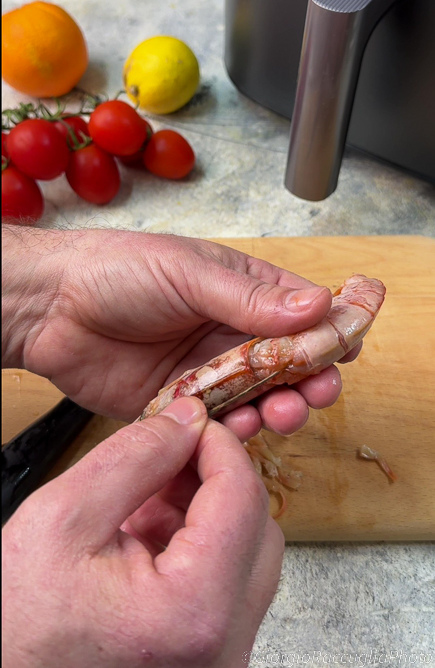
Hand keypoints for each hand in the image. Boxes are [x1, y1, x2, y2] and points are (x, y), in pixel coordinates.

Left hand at [2, 226, 359, 439]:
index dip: (327, 330)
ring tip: (283, 411)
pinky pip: (218, 423)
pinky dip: (235, 429)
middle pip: (286, 361)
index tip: (346, 349)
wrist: (49, 307)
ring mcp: (204, 370)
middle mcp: (226, 331)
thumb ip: (249, 297)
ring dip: (278, 406)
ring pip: (258, 396)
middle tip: (319, 390)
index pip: (299, 310)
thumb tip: (315, 305)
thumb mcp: (187, 273)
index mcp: (238, 289)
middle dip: (309, 377)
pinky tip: (240, 427)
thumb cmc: (116, 270)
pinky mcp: (178, 404)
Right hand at [2, 397, 283, 667]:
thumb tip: (186, 420)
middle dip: (215, 479)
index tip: (193, 421)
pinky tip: (147, 534)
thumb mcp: (63, 518)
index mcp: (193, 611)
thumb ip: (135, 458)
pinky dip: (196, 546)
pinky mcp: (207, 659)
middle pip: (258, 528)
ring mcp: (219, 659)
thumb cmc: (16, 625)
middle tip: (170, 453)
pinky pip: (227, 585)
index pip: (243, 498)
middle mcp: (223, 647)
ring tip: (145, 499)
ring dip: (205, 511)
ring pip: (247, 555)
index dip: (219, 445)